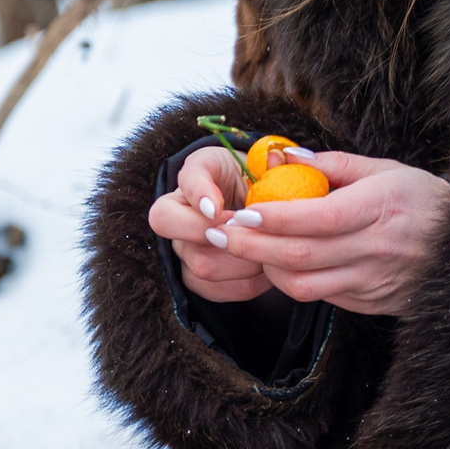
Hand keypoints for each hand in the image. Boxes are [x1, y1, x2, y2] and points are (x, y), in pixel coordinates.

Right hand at [148, 144, 271, 303]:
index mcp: (192, 179)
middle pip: (177, 233)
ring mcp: (184, 249)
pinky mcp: (198, 278)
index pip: (179, 184)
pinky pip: (217, 290)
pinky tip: (268, 271)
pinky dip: (248, 283)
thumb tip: (272, 160)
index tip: (217, 207)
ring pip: (202, 267)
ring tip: (270, 252)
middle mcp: (177, 215)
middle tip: (258, 235)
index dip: (195, 197)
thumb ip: (267, 158)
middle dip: (224, 237)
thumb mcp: (263, 159)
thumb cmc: (262, 179)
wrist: (265, 205)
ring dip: (243, 263)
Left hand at [202, 148, 449, 315]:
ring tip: (247, 248)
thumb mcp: (385, 169)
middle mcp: (378, 248)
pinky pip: (323, 297)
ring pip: (305, 285)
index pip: (318, 218)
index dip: (276, 217)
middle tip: (221, 233)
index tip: (244, 210)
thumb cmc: (422, 198)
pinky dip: (294, 281)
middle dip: (252, 246)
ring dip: (267, 268)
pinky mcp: (373, 303)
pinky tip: (280, 264)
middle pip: (301, 256)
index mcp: (381, 208)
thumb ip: (333, 164)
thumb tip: (283, 158)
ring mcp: (375, 281)